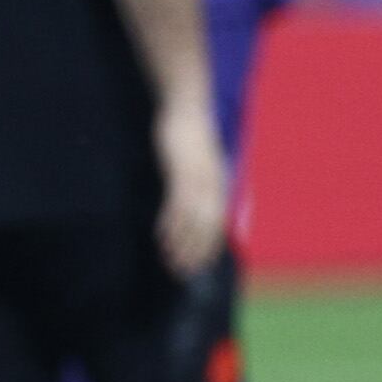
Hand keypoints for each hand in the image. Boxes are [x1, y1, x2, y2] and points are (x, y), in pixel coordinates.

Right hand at [153, 97, 229, 279]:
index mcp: (219, 185)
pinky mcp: (183, 172)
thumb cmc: (189, 135)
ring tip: (169, 262)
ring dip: (181, 244)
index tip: (197, 267)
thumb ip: (198, 184)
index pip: (217, 225)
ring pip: (193, 221)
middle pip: (207, 228)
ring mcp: (199, 180)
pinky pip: (178, 205)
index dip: (207, 248)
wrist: (187, 108)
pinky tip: (162, 237)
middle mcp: (214, 186)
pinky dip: (171, 224)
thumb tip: (192, 206)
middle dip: (195, 253)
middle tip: (182, 273)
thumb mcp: (198, 162)